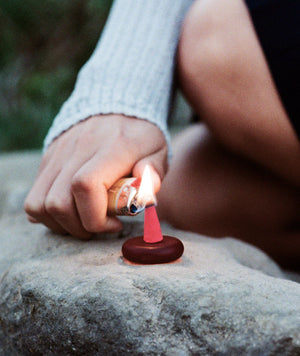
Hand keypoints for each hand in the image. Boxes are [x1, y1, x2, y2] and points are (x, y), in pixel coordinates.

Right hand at [24, 114, 167, 238]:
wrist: (115, 104)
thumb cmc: (140, 137)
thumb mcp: (159, 151)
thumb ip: (153, 173)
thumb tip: (142, 196)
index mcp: (113, 148)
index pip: (86, 186)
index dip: (96, 217)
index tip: (115, 223)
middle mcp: (80, 148)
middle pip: (58, 202)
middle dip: (79, 227)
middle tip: (100, 225)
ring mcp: (59, 153)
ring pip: (39, 203)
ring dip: (60, 223)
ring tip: (83, 221)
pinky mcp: (48, 158)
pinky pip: (34, 195)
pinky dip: (47, 213)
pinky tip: (70, 210)